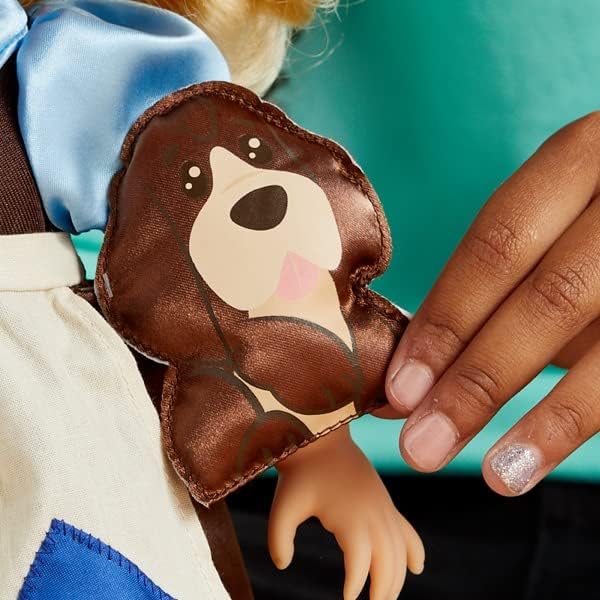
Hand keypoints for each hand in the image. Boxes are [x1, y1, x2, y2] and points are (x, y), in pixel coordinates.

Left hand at [268, 426, 423, 599]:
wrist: (320, 437)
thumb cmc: (300, 473)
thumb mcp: (283, 505)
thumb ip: (278, 538)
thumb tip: (283, 565)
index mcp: (351, 515)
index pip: (361, 561)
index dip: (356, 584)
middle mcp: (373, 512)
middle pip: (389, 562)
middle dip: (382, 591)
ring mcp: (383, 507)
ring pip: (400, 551)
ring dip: (396, 578)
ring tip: (383, 598)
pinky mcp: (384, 502)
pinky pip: (407, 531)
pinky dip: (414, 551)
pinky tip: (417, 568)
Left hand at [383, 113, 599, 495]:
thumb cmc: (590, 227)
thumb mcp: (549, 235)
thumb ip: (488, 297)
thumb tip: (407, 385)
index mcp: (580, 158)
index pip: (497, 243)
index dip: (446, 319)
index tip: (400, 389)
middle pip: (547, 296)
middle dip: (478, 379)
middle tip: (421, 446)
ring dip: (541, 419)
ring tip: (490, 476)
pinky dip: (584, 419)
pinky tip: (538, 460)